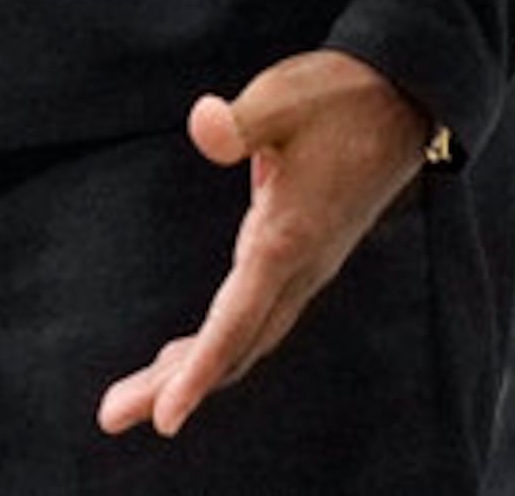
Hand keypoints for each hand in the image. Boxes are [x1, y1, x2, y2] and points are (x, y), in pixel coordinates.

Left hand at [96, 49, 432, 438]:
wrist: (404, 98)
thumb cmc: (339, 96)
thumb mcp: (284, 97)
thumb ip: (241, 120)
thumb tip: (203, 124)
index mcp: (288, 238)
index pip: (236, 321)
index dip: (198, 371)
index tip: (164, 419)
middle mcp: (300, 266)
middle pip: (234, 346)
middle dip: (175, 385)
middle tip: (111, 416)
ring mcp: (306, 267)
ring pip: (245, 339)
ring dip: (191, 372)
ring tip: (132, 401)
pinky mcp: (304, 258)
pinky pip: (255, 320)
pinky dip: (217, 346)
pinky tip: (182, 357)